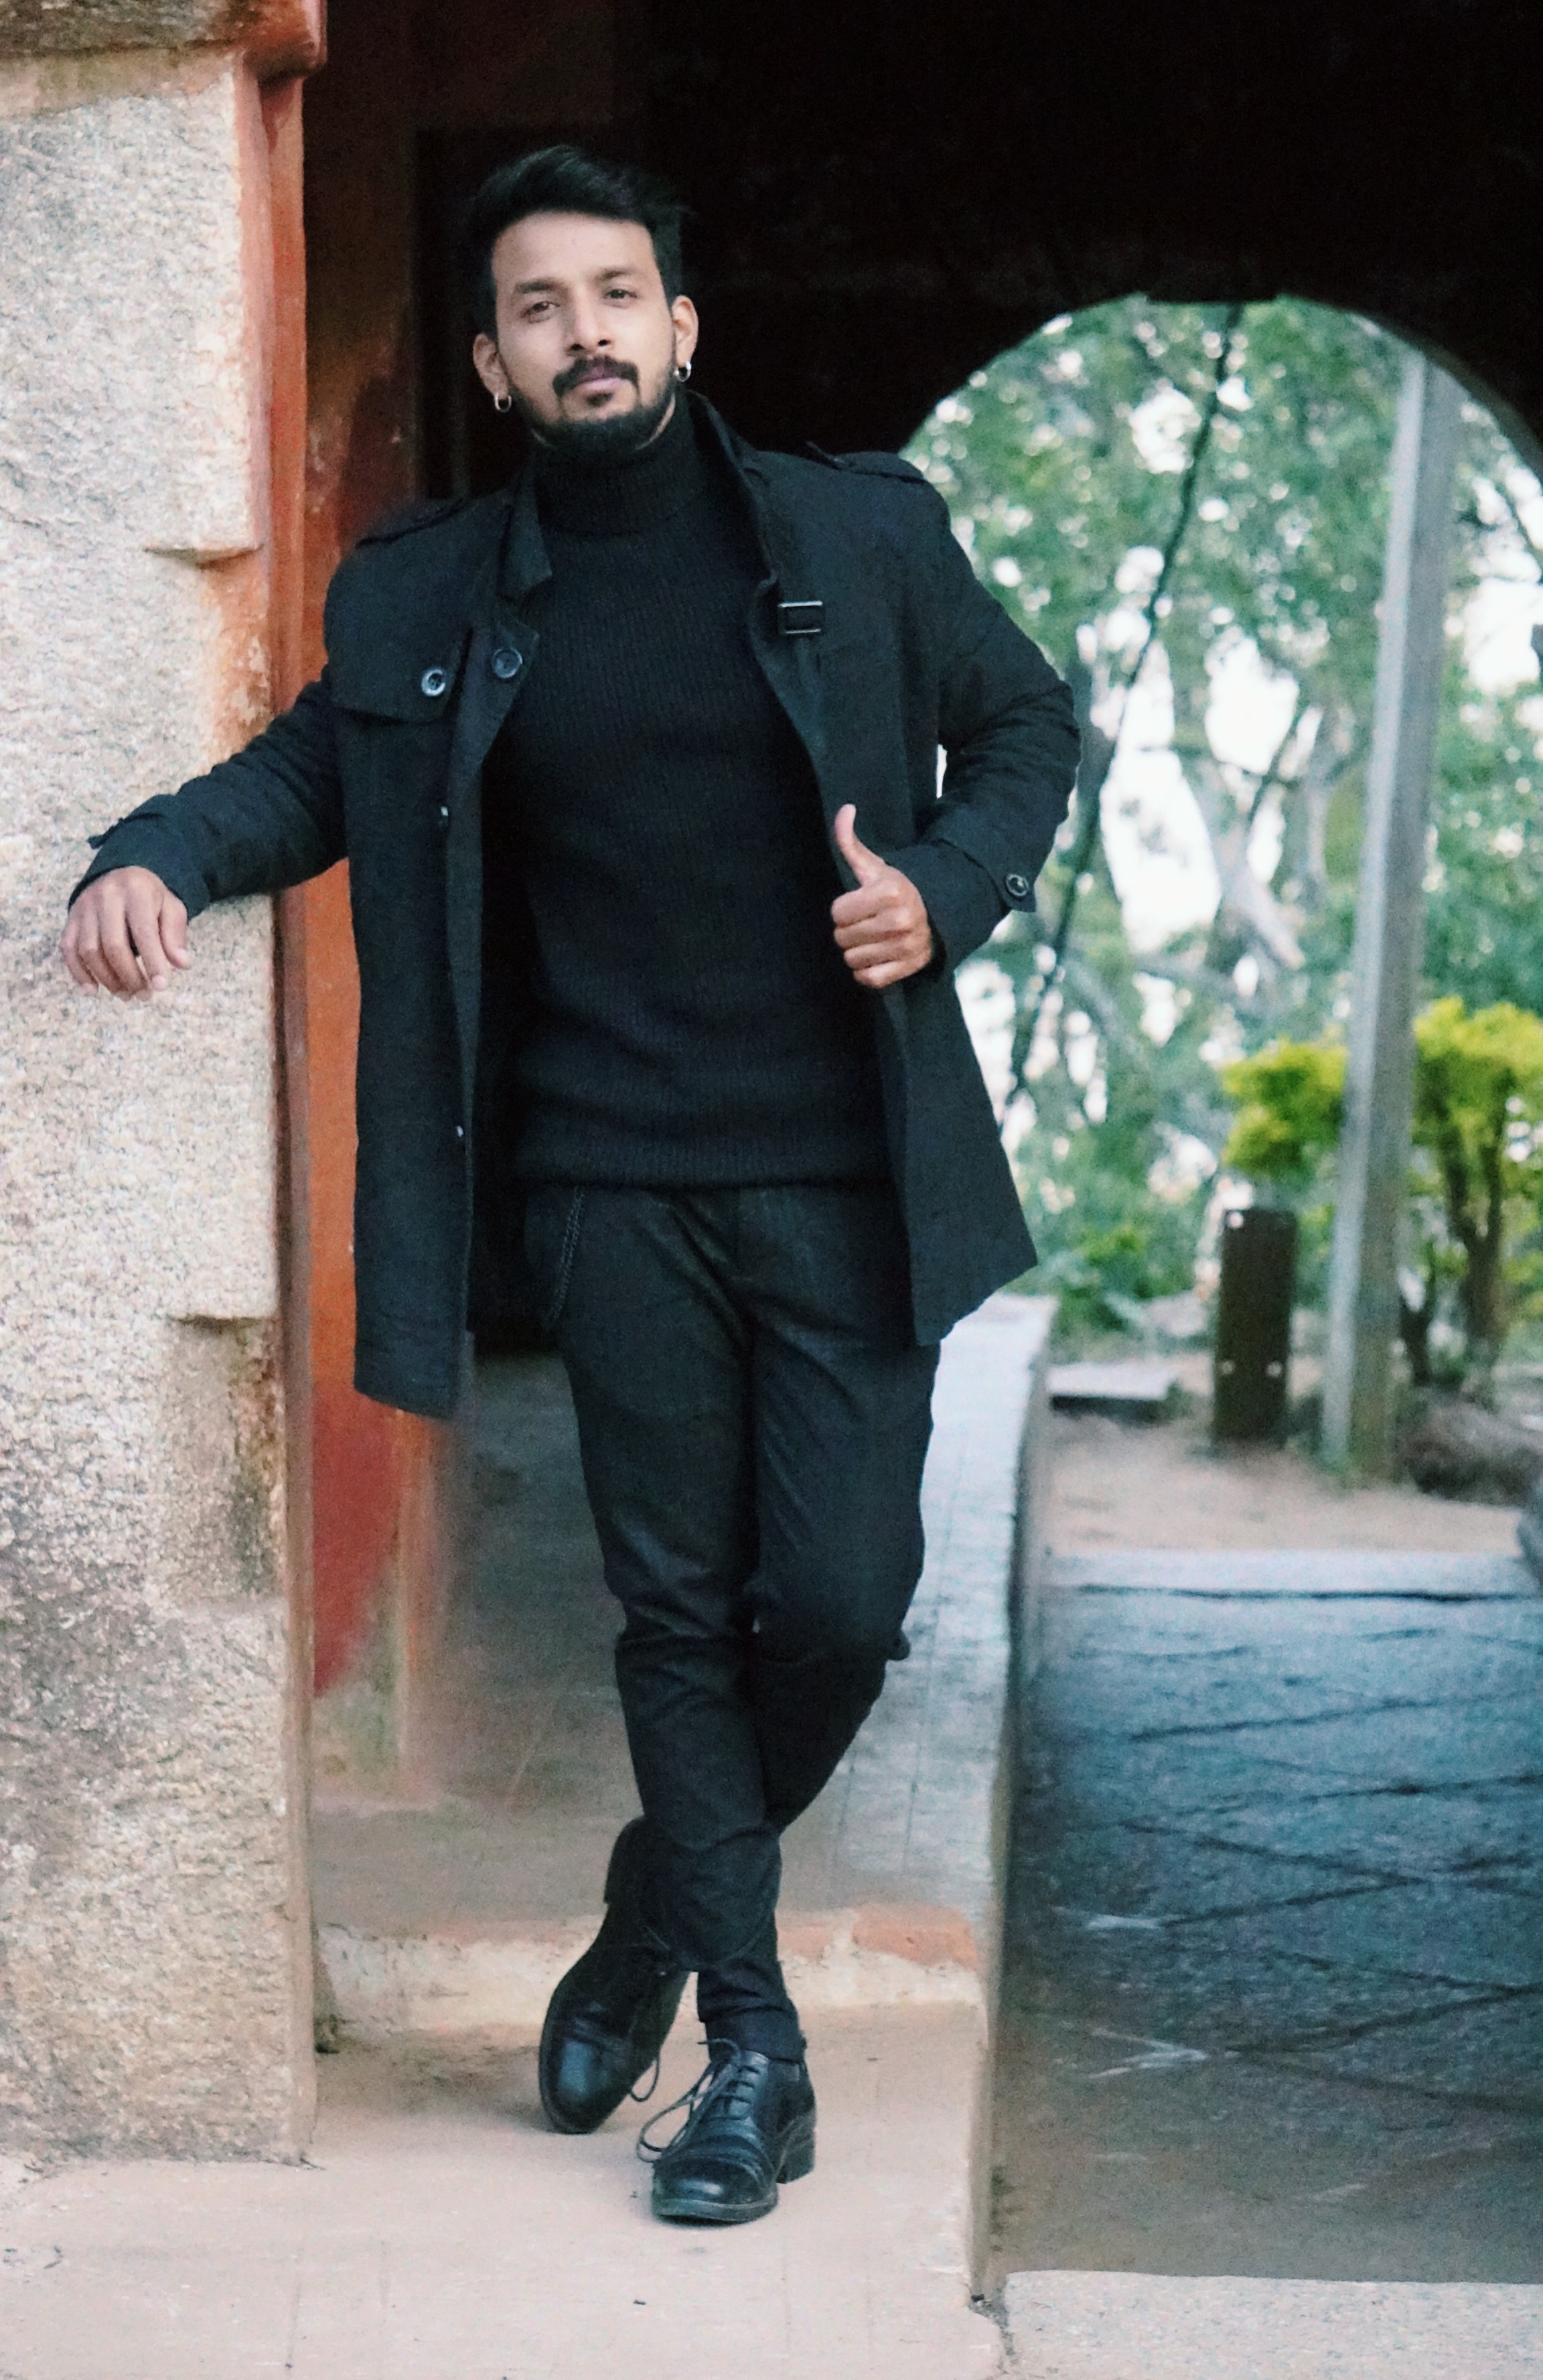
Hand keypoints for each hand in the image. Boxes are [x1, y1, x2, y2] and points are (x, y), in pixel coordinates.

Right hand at [61, 867, 190, 998]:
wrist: (120, 876)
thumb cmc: (150, 899)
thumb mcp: (171, 908)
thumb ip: (175, 935)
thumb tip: (181, 964)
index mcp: (136, 891)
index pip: (143, 931)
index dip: (152, 961)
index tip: (161, 986)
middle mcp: (106, 896)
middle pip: (113, 945)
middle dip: (129, 976)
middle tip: (144, 996)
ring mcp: (84, 907)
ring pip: (89, 951)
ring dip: (107, 979)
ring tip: (126, 995)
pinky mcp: (71, 919)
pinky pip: (68, 949)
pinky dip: (79, 973)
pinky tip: (94, 990)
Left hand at [831, 806, 934, 989]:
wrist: (934, 914)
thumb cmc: (895, 889)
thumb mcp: (874, 866)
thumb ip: (851, 842)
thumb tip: (845, 808)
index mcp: (889, 891)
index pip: (838, 912)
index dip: (844, 909)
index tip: (859, 904)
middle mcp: (899, 920)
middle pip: (842, 938)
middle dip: (849, 930)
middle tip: (865, 923)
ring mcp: (905, 946)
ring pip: (852, 959)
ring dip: (856, 951)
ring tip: (871, 939)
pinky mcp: (908, 968)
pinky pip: (869, 979)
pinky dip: (866, 971)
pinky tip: (875, 956)